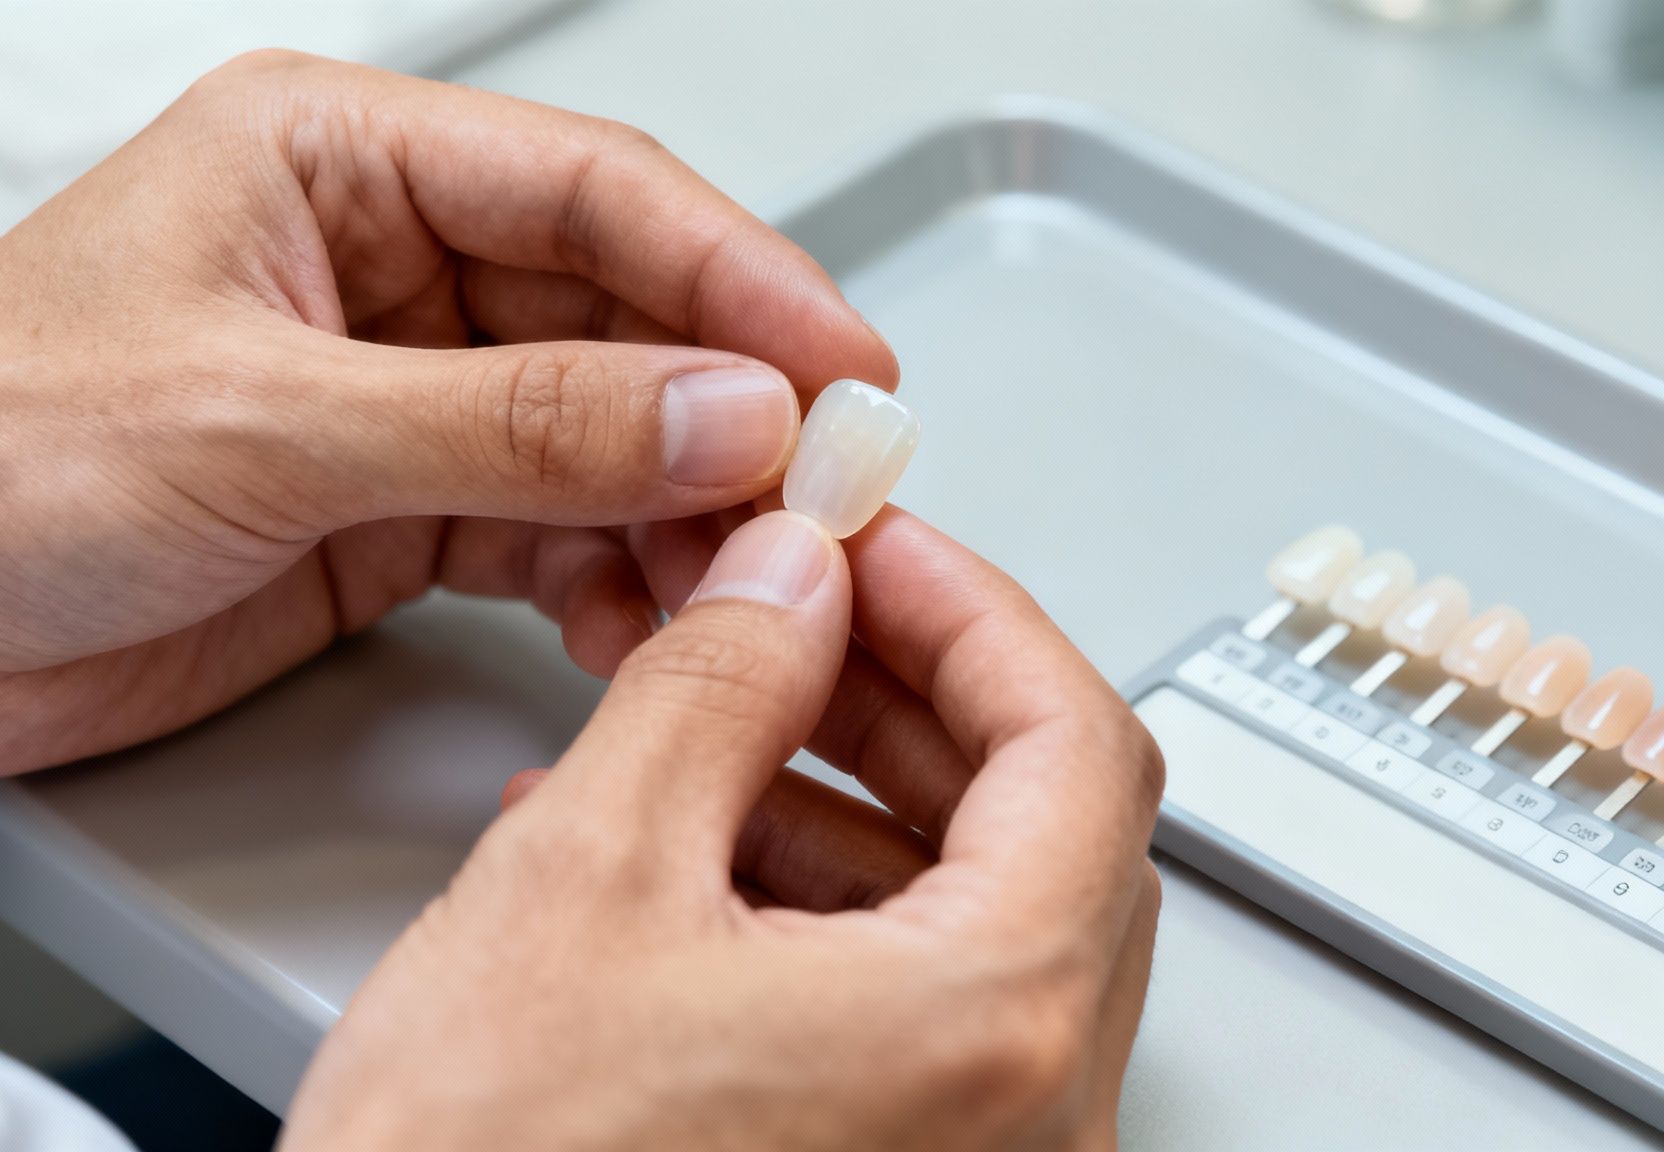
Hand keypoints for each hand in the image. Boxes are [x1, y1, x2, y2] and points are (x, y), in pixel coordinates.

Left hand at [0, 52, 893, 774]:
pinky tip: (636, 619)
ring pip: (605, 434)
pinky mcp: (395, 508)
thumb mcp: (263, 423)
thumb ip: (512, 423)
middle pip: (623, 316)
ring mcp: (401, 394)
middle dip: (726, 409)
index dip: (739, 274)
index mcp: (337, 165)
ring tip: (736, 574)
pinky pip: (552, 528)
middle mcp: (385, 268)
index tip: (840, 362)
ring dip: (679, 509)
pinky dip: (609, 578)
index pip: (595, 192)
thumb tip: (713, 409)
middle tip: (821, 488)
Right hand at [279, 508, 1166, 1150]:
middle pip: (1044, 829)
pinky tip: (705, 856)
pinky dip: (831, 912)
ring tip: (726, 723)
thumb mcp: (585, 882)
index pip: (1078, 747)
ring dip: (859, 800)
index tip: (882, 550)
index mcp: (991, 1030)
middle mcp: (1029, 1122)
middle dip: (911, 697)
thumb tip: (789, 586)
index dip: (972, 614)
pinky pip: (919, 1012)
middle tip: (808, 613)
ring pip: (975, 919)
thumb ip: (717, 688)